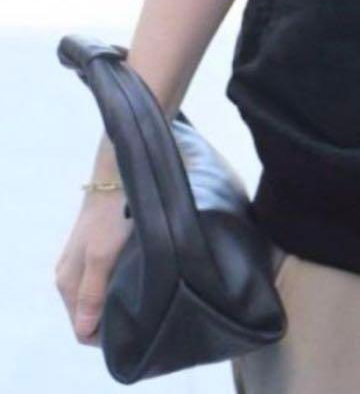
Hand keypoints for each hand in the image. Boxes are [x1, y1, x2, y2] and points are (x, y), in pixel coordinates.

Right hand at [55, 183, 132, 345]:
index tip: (133, 326)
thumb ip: (92, 293)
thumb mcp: (102, 256)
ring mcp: (80, 263)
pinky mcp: (92, 251)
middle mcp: (68, 276)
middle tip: (141, 310)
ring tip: (141, 293)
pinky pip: (102, 281)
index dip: (105, 334)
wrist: (117, 177)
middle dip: (111, 317)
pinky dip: (117, 284)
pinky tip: (134, 276)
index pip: (82, 328)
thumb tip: (84, 330)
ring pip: (97, 298)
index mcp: (67, 282)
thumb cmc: (111, 216)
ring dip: (115, 300)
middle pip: (89, 314)